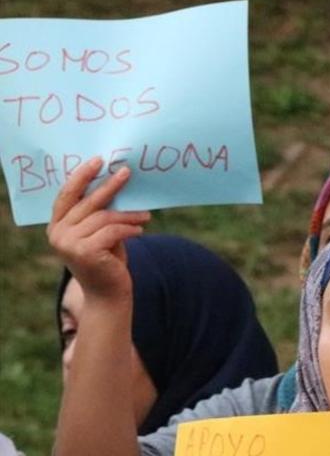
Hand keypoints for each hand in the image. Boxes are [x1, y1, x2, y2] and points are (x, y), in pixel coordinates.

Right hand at [46, 157, 149, 301]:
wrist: (108, 295)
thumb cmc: (107, 261)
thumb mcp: (99, 234)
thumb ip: (98, 214)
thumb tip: (117, 182)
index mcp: (57, 225)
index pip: (67, 194)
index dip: (82, 176)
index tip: (99, 160)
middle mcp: (57, 233)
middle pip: (87, 202)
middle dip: (109, 186)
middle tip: (127, 172)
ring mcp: (68, 243)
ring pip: (104, 217)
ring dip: (128, 214)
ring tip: (146, 215)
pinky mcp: (84, 252)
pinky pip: (112, 231)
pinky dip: (129, 229)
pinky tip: (140, 230)